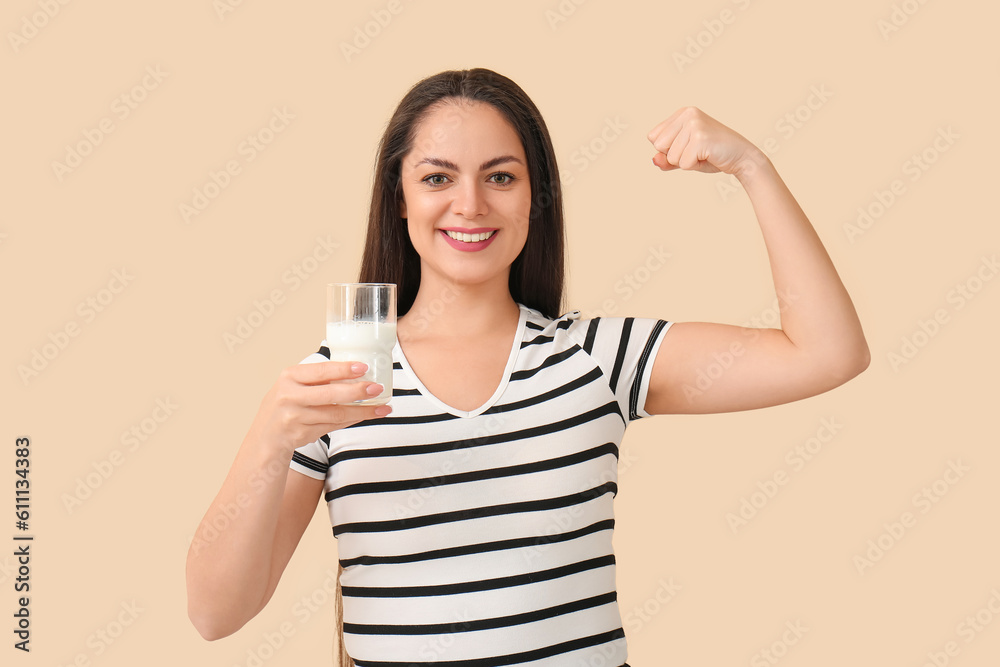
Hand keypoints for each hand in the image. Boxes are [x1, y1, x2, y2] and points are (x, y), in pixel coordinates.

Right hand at [249, 361, 390, 454]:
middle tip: (377, 387)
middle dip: (357, 391)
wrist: (265, 437)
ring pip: (335, 414)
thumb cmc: (286, 405)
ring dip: (362, 411)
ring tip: (382, 406)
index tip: (364, 367)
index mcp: (289, 377)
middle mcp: (289, 396)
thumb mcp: (294, 385)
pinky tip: (366, 415)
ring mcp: (294, 417)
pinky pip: (333, 426)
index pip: (320, 371)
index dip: (343, 369)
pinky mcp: (301, 434)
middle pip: (330, 394)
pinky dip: (352, 421)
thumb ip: (318, 379)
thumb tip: (358, 370)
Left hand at [647, 106, 758, 175]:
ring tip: (703, 153)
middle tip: (696, 151)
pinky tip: (709, 156)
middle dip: (675, 156)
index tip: (688, 146)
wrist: (742, 157)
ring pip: (670, 156)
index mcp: (682, 113)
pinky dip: (694, 166)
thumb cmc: (712, 155)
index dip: (668, 149)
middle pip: (658, 145)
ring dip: (686, 162)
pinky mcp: (700, 138)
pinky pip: (683, 163)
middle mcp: (687, 114)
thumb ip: (666, 159)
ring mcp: (694, 124)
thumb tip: (654, 159)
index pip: (653, 137)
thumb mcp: (684, 157)